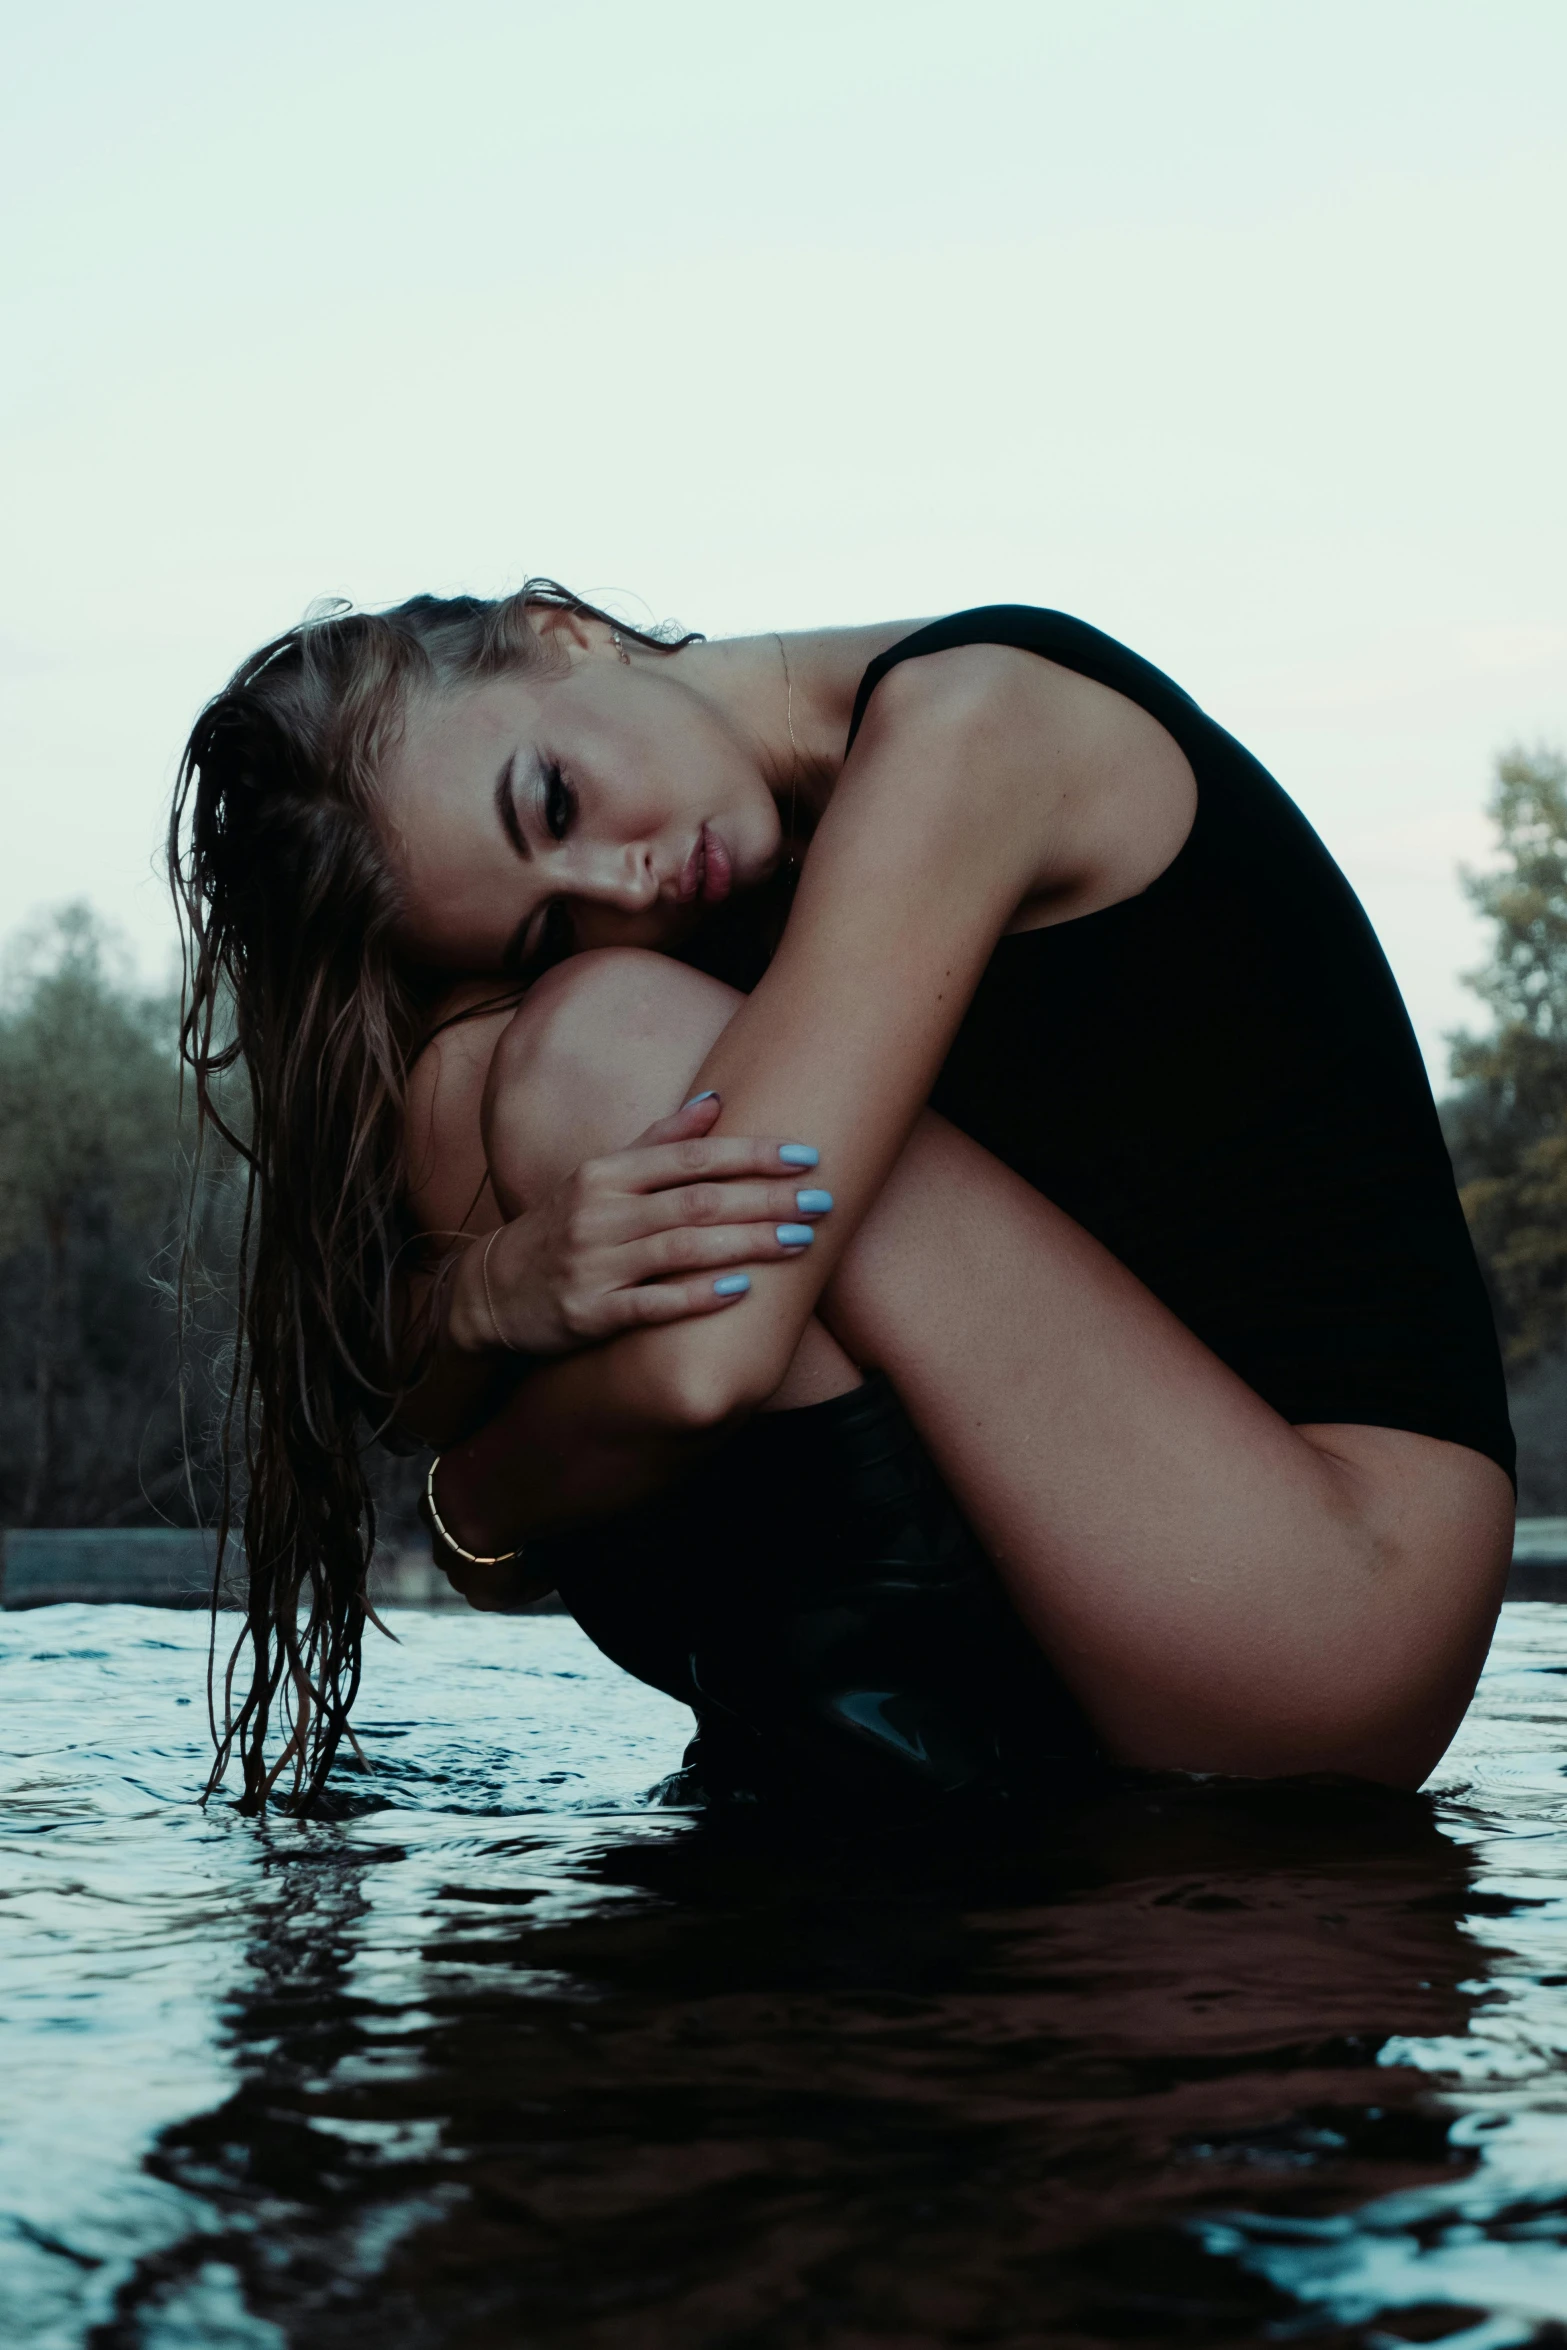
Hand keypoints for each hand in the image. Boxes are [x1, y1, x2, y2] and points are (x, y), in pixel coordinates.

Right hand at [446, 1093, 830, 1357]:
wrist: (491, 1292)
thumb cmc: (563, 1227)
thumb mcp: (601, 1176)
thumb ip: (659, 1142)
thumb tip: (717, 1101)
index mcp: (607, 1173)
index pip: (691, 1157)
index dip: (752, 1155)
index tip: (806, 1157)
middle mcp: (600, 1213)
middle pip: (697, 1202)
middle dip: (764, 1200)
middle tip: (821, 1202)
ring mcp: (594, 1265)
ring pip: (681, 1249)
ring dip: (746, 1245)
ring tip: (799, 1242)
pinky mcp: (588, 1314)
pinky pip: (650, 1305)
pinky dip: (695, 1296)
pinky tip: (739, 1291)